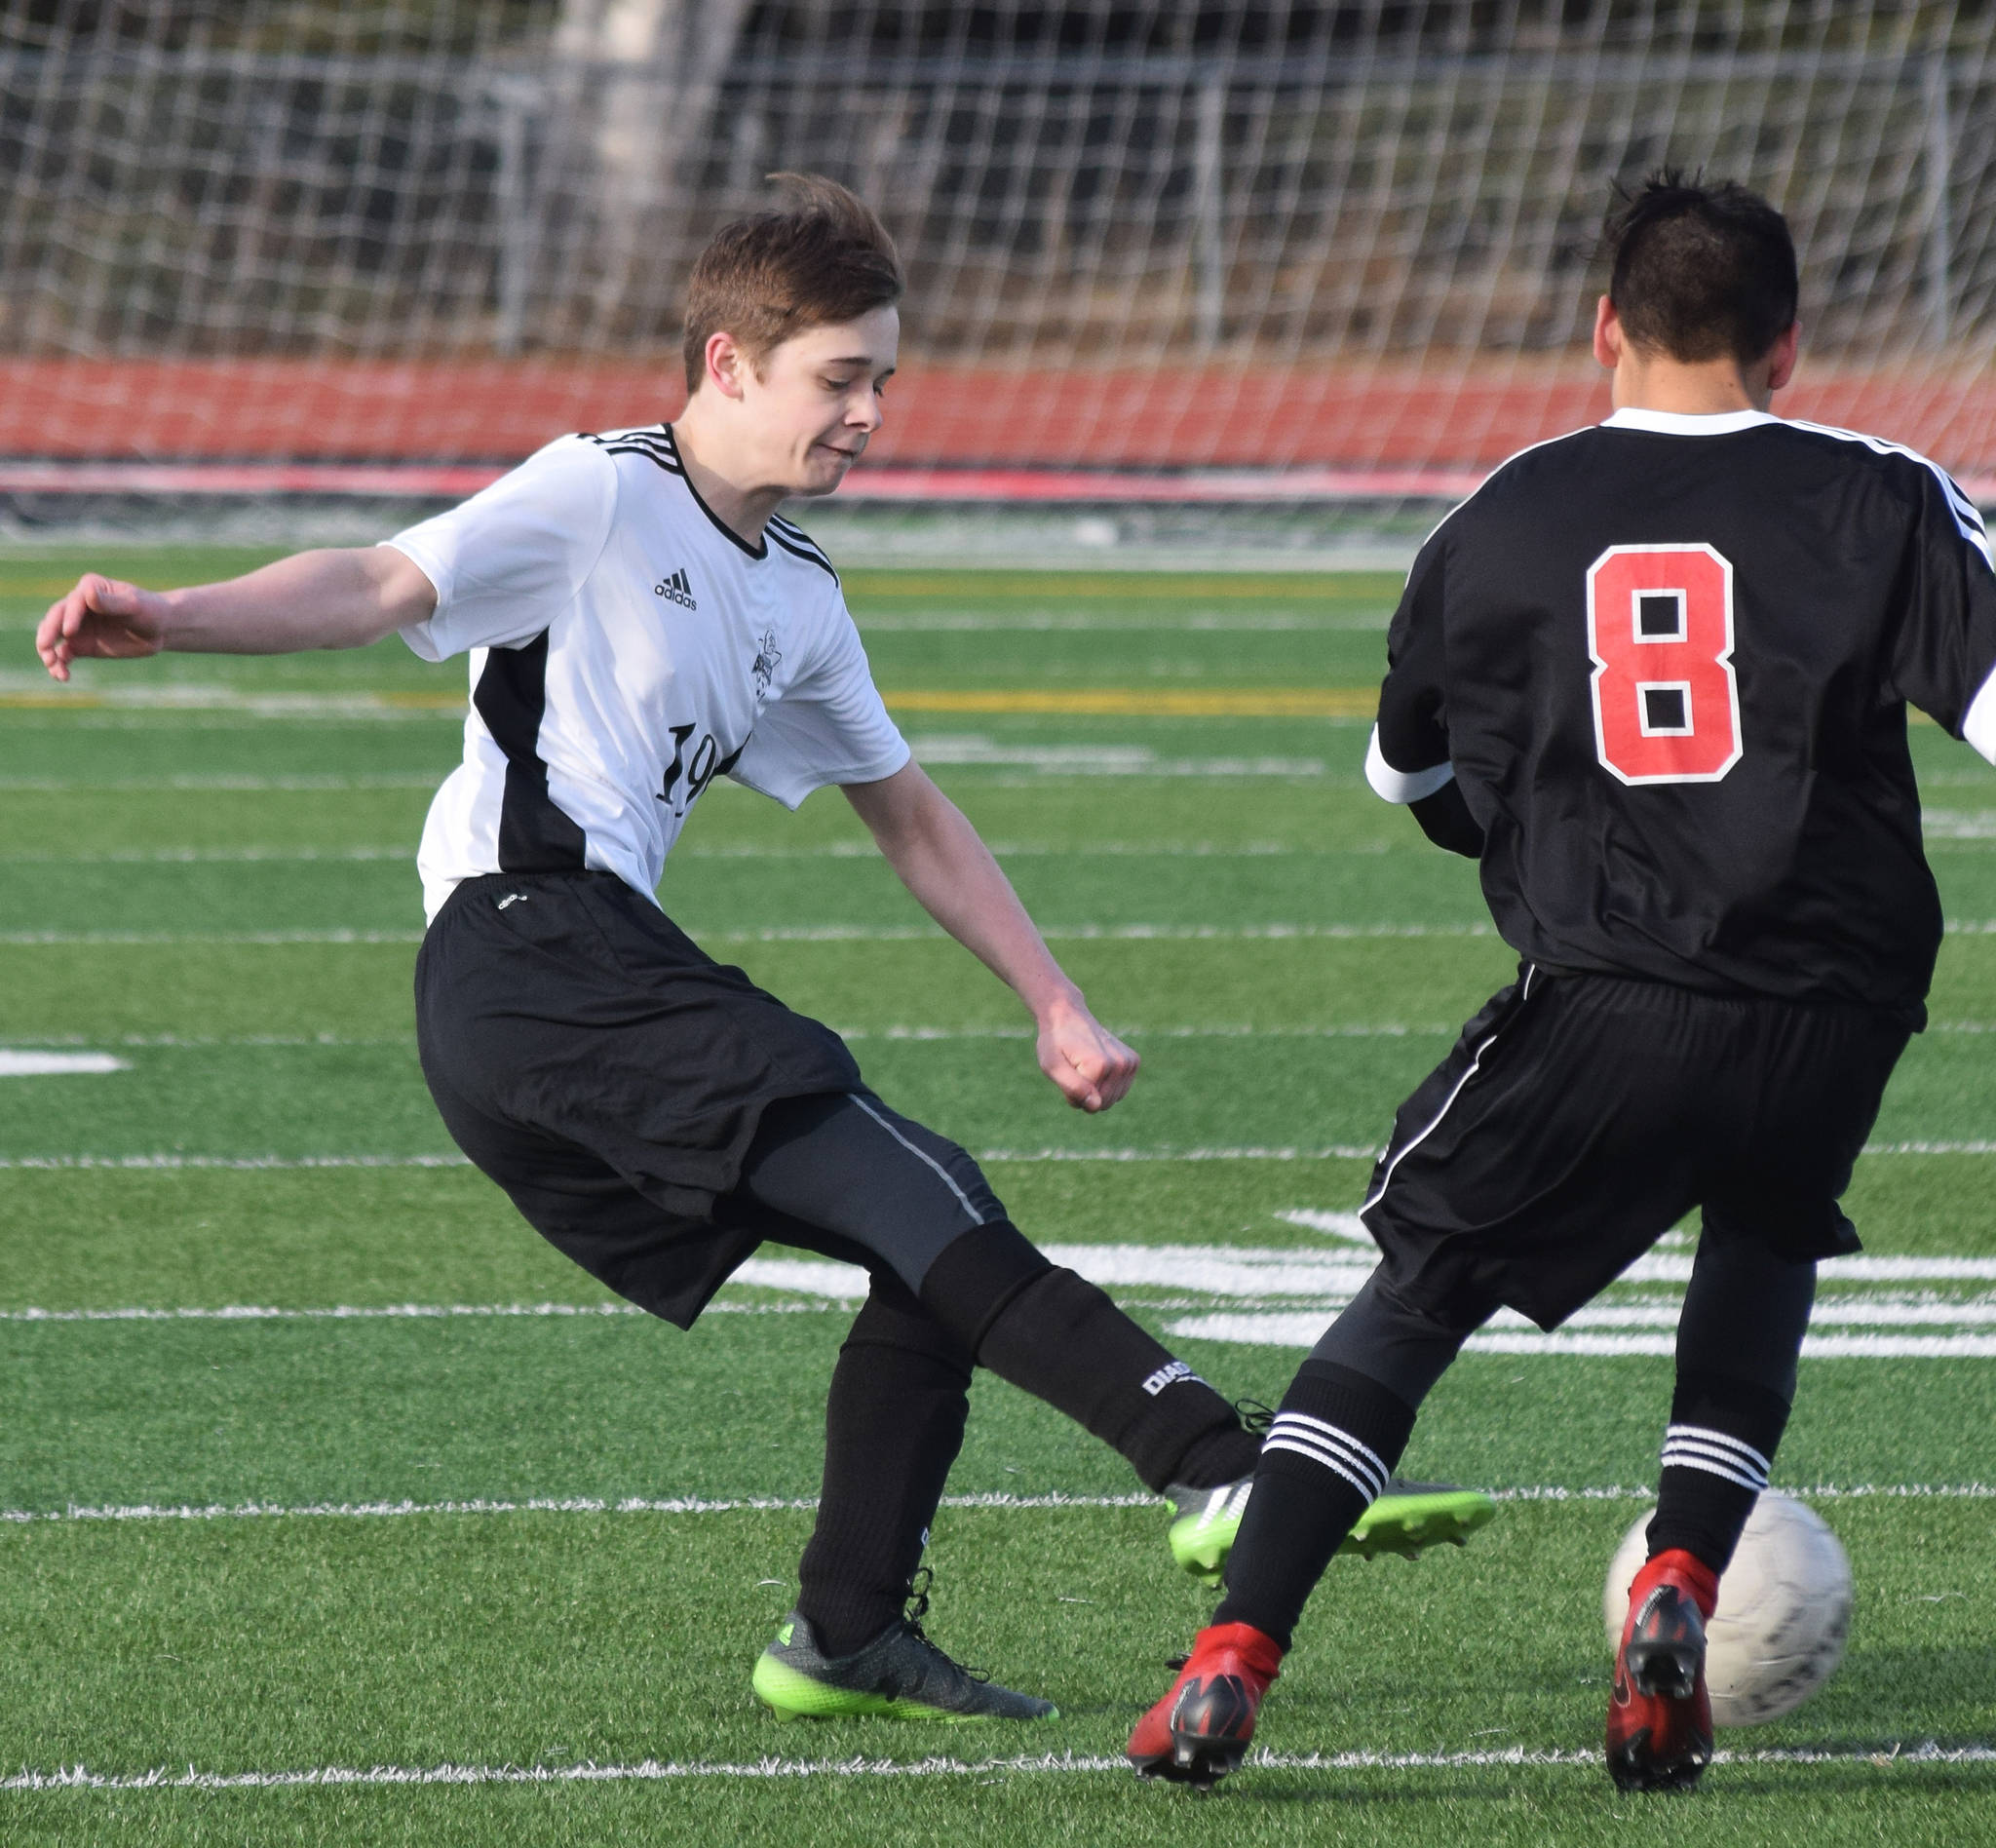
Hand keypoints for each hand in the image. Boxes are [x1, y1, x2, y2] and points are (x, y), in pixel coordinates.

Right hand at [37, 575, 168, 681]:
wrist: (159, 630)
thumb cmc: (149, 610)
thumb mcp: (133, 606)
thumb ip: (110, 603)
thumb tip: (88, 593)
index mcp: (89, 589)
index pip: (73, 602)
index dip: (69, 617)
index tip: (69, 632)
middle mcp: (77, 606)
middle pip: (55, 618)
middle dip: (48, 633)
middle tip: (45, 648)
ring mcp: (76, 626)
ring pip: (53, 637)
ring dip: (48, 651)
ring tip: (54, 666)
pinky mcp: (80, 645)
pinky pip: (63, 655)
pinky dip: (59, 665)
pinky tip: (62, 676)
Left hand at [1036, 991, 1139, 1112]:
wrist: (1067, 1015)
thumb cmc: (1056, 1043)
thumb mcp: (1052, 1066)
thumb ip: (1073, 1088)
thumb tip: (1096, 1105)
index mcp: (1100, 1065)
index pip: (1088, 1104)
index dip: (1073, 1094)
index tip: (1066, 1072)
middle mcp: (1120, 1063)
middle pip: (1103, 1104)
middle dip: (1086, 1094)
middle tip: (1075, 1070)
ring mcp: (1130, 1062)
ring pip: (1113, 1099)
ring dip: (1097, 1090)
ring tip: (1085, 1068)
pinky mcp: (1133, 1061)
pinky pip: (1121, 1091)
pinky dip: (1108, 1085)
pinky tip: (1097, 1067)